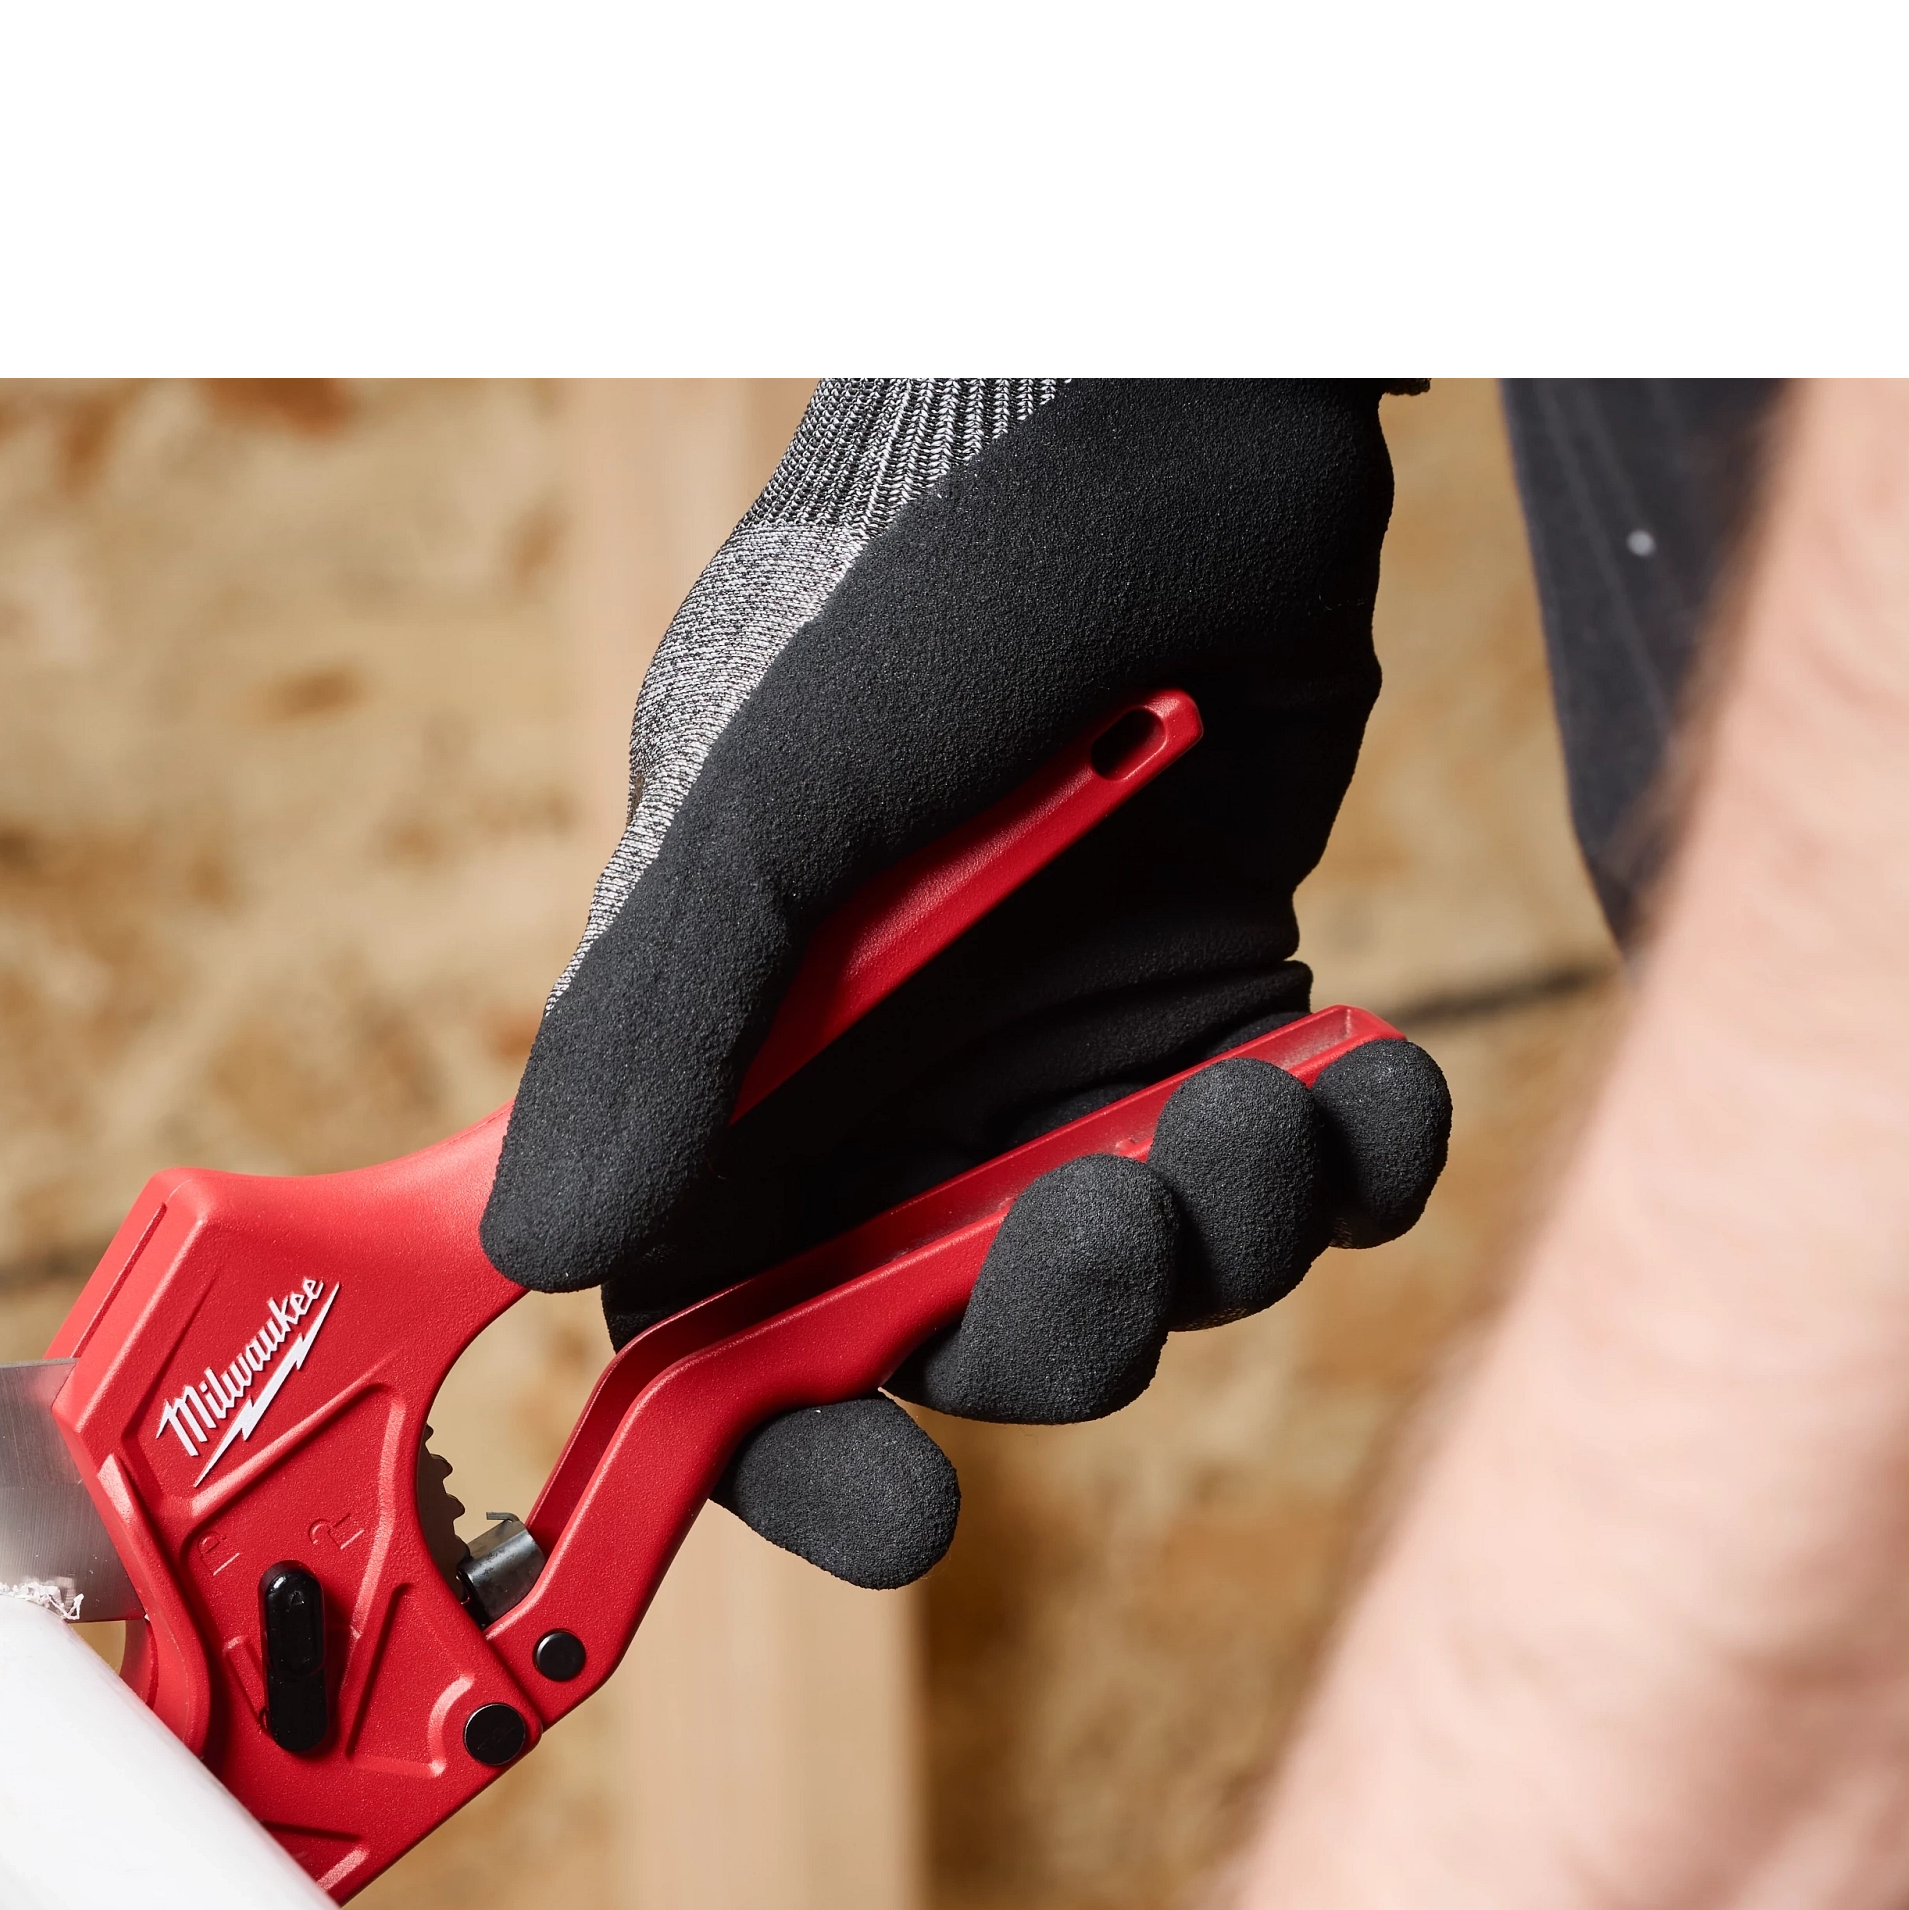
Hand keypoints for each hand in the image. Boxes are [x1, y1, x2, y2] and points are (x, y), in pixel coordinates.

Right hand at [492, 375, 1454, 1586]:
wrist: (1177, 398)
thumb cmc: (930, 571)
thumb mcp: (763, 799)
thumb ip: (654, 1028)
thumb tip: (543, 1262)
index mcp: (741, 1071)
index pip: (722, 1337)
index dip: (792, 1458)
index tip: (892, 1511)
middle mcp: (901, 1095)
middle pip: (956, 1343)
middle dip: (1059, 1323)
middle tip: (1119, 1212)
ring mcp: (1069, 1059)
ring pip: (1150, 1278)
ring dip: (1226, 1235)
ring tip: (1267, 1101)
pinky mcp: (1228, 1008)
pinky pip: (1302, 1180)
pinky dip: (1352, 1163)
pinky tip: (1365, 1072)